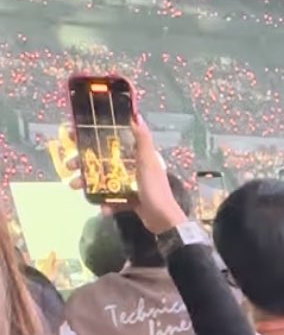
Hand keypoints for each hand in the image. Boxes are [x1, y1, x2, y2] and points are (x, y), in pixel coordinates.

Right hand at [64, 115, 182, 232]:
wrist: (163, 220)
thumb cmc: (155, 188)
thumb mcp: (148, 161)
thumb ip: (142, 139)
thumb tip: (136, 115)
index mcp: (135, 154)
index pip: (110, 139)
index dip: (91, 135)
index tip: (72, 133)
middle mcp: (131, 166)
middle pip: (101, 159)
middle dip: (83, 161)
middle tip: (69, 164)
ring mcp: (129, 183)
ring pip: (102, 179)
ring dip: (87, 182)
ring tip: (73, 186)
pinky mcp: (128, 200)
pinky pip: (112, 199)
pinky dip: (105, 203)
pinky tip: (103, 208)